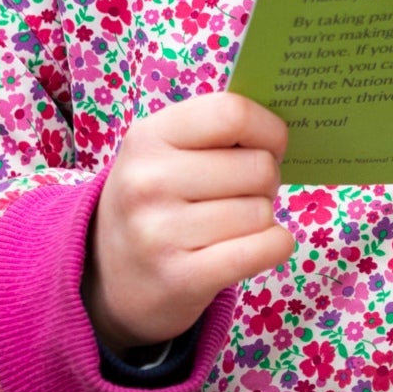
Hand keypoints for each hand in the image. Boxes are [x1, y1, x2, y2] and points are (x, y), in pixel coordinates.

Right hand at [85, 93, 293, 352]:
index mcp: (148, 138)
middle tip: (246, 192)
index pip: (232, 113)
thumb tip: (283, 126)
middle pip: (258, 166)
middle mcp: (148, 182)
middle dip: (267, 180)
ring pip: (262, 212)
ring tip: (233, 224)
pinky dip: (274, 246)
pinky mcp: (181, 278)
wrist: (108, 278)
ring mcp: (160, 233)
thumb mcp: (162, 153)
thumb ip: (214, 131)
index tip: (271, 145)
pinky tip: (256, 246)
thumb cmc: (154, 203)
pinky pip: (264, 249)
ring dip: (262, 218)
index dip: (268, 129)